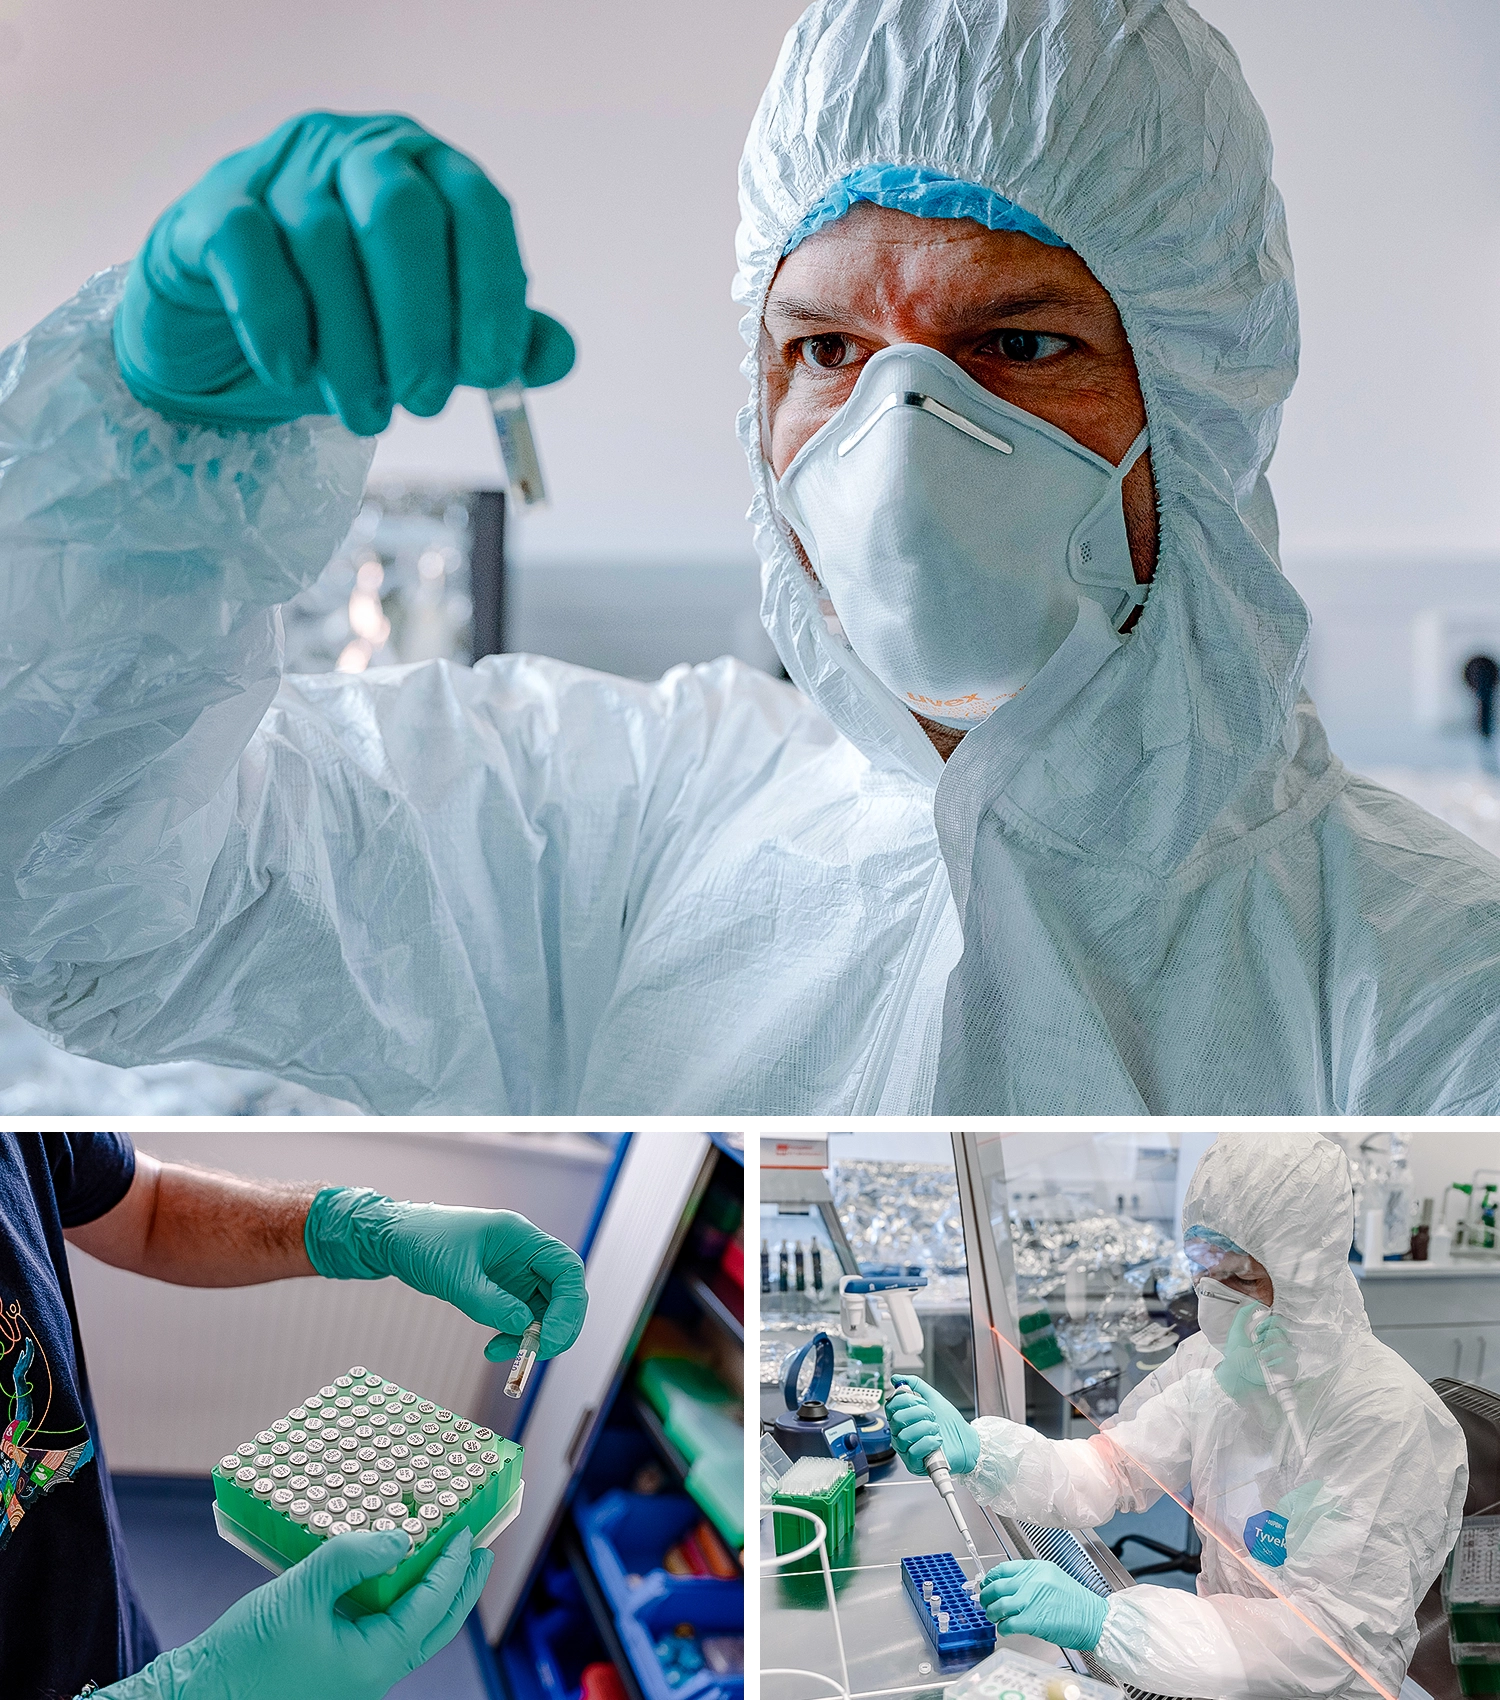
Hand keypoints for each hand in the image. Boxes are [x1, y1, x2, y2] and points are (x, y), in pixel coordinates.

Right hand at [101, 1527, 490, 1699]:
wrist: (198, 1696)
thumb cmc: (244, 1656)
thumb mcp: (299, 1593)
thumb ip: (351, 1559)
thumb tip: (400, 1539)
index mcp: (373, 1662)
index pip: (431, 1608)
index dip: (452, 1567)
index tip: (467, 1532)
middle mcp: (371, 1675)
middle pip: (434, 1628)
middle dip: (460, 1589)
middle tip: (479, 1553)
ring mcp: (354, 1676)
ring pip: (410, 1633)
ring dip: (431, 1595)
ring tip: (443, 1559)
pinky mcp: (335, 1671)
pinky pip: (381, 1634)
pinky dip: (397, 1604)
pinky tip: (390, 1577)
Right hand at [113, 111, 574, 433]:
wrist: (225, 334)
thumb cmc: (344, 327)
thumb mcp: (430, 338)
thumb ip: (496, 343)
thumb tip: (557, 355)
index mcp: (426, 173)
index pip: (476, 209)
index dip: (492, 292)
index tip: (492, 372)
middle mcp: (356, 153)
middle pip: (401, 215)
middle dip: (421, 323)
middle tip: (425, 403)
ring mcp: (279, 171)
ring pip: (325, 244)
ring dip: (352, 350)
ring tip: (366, 415)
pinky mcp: (212, 208)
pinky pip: (251, 254)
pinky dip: (279, 326)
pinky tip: (293, 375)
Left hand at [305, 1188, 588, 1361]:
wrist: (393, 1241)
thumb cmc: (422, 1243)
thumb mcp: (454, 1276)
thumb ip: (490, 1302)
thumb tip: (524, 1327)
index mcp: (521, 1237)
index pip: (567, 1269)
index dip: (568, 1305)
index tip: (549, 1337)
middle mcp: (525, 1254)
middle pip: (563, 1293)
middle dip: (556, 1326)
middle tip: (535, 1353)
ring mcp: (515, 1273)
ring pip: (544, 1309)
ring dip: (533, 1337)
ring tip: (501, 1353)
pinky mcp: (502, 1289)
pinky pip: (522, 1316)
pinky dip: (515, 1336)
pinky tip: (493, 1348)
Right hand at [885, 1374, 979, 1474]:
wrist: (966, 1441)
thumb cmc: (950, 1423)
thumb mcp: (933, 1398)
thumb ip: (915, 1385)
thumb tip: (897, 1378)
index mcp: (902, 1418)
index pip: (891, 1405)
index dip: (906, 1400)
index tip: (922, 1401)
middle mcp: (900, 1433)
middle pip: (897, 1419)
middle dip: (919, 1413)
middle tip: (931, 1415)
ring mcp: (906, 1449)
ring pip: (905, 1435)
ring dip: (926, 1428)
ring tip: (936, 1429)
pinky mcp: (914, 1464)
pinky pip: (913, 1451)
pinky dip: (929, 1442)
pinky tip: (937, 1440)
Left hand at [977, 1559, 1108, 1650]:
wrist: (1093, 1619)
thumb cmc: (1076, 1603)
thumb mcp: (1053, 1579)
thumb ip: (1031, 1579)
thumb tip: (1008, 1586)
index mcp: (1037, 1568)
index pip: (1003, 1568)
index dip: (991, 1578)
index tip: (986, 1584)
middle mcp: (1032, 1581)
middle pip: (997, 1586)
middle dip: (986, 1596)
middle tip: (984, 1602)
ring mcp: (1031, 1600)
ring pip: (998, 1605)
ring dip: (991, 1613)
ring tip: (993, 1617)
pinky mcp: (1033, 1620)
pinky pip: (1008, 1623)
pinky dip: (1002, 1628)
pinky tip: (1004, 1629)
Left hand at [1213, 1301, 1294, 1404]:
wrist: (1236, 1375)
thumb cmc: (1235, 1356)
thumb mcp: (1236, 1331)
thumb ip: (1243, 1315)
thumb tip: (1255, 1302)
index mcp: (1267, 1336)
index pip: (1279, 1323)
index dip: (1270, 1323)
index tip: (1259, 1329)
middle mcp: (1276, 1346)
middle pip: (1286, 1334)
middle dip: (1271, 1335)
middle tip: (1258, 1341)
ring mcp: (1282, 1359)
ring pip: (1291, 1348)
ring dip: (1274, 1349)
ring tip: (1261, 1355)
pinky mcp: (1285, 1372)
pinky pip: (1293, 1363)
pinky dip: (1279, 1363)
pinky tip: (1268, 1364)